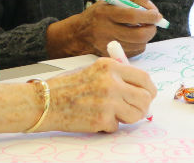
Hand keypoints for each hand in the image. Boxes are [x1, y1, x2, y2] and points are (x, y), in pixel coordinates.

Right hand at [0, 58, 156, 133]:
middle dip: (143, 107)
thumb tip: (140, 90)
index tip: (148, 95)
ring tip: (114, 115)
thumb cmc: (67, 86)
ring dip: (128, 118)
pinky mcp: (101, 119)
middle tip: (135, 110)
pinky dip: (109, 126)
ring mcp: (107, 102)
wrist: (44, 102)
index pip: (144, 78)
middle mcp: (111, 82)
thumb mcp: (93, 70)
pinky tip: (95, 118)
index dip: (149, 89)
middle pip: (144, 98)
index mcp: (110, 67)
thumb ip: (117, 77)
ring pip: (136, 115)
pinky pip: (116, 126)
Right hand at [49, 0, 161, 57]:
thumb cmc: (101, 12)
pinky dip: (139, 44)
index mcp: (105, 13)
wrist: (79, 34)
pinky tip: (132, 37)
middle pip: (138, 34)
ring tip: (140, 28)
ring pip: (139, 44)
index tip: (156, 14)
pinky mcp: (113, 56)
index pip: (132, 15)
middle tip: (153, 23)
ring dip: (146, 36)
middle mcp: (106, 30)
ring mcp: (109, 46)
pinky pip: (135, 51)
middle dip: (151, 29)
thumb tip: (153, 10)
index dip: (148, 15)